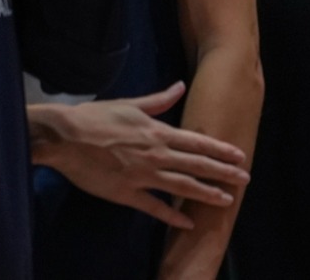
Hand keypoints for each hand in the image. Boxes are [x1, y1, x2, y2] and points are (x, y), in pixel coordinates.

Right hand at [29, 82, 249, 229]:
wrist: (64, 137)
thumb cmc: (96, 118)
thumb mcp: (131, 104)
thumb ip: (159, 100)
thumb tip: (181, 86)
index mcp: (158, 133)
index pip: (198, 142)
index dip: (221, 150)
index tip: (240, 155)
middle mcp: (156, 155)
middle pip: (197, 165)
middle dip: (223, 173)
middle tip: (245, 179)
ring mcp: (142, 175)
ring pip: (182, 187)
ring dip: (206, 194)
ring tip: (226, 200)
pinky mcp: (125, 193)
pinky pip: (153, 207)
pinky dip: (171, 216)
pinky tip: (187, 223)